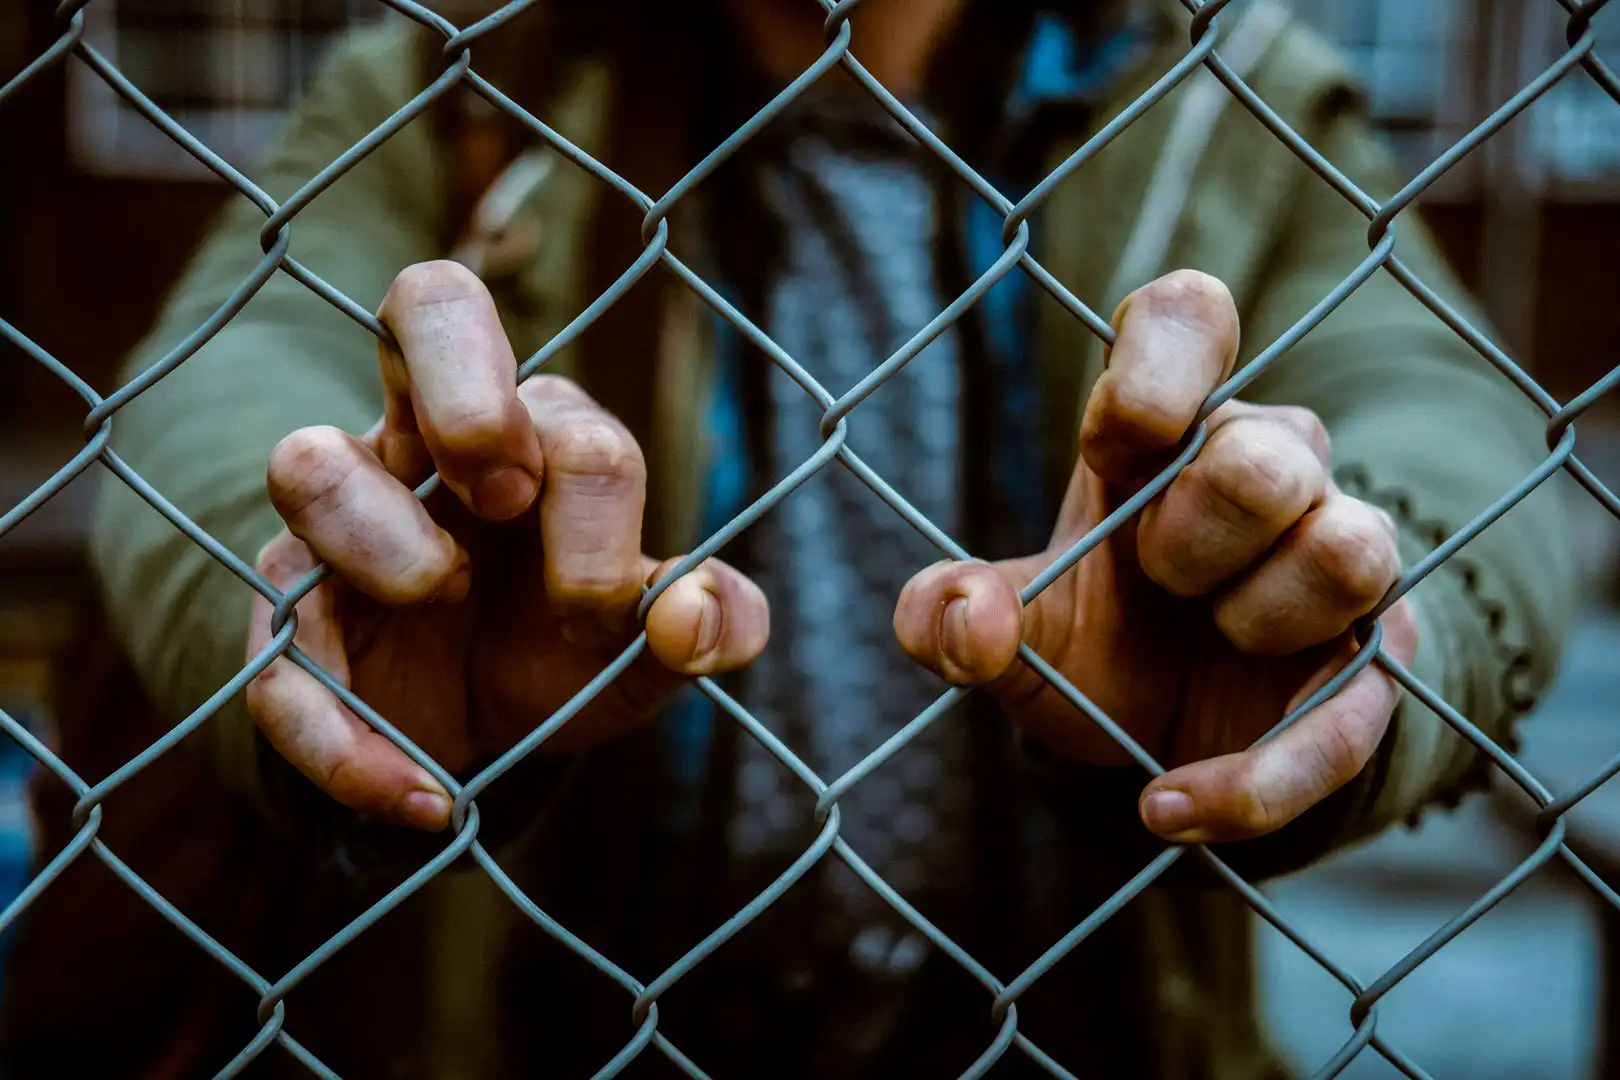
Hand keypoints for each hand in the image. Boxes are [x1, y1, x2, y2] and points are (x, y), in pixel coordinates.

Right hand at [245, 261, 768, 831]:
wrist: (485, 735)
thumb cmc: (570, 650)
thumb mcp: (653, 650)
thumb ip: (710, 624)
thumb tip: (697, 611)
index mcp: (538, 435)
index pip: (563, 410)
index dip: (589, 497)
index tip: (601, 598)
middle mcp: (433, 442)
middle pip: (429, 304)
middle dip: (469, 390)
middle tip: (503, 491)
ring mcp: (347, 519)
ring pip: (306, 460)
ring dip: (381, 536)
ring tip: (441, 599)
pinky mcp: (292, 615)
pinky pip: (273, 652)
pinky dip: (342, 737)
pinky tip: (421, 794)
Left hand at [894, 270, 1416, 844]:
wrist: (1163, 741)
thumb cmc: (1094, 640)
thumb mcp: (1007, 631)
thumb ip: (949, 613)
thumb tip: (963, 614)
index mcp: (1163, 432)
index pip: (1189, 320)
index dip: (1166, 356)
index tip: (1124, 432)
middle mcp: (1265, 467)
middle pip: (1267, 452)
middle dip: (1193, 531)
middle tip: (1157, 577)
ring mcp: (1335, 555)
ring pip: (1347, 547)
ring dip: (1256, 616)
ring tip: (1208, 640)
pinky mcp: (1373, 661)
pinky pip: (1352, 712)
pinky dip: (1256, 775)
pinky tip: (1169, 804)